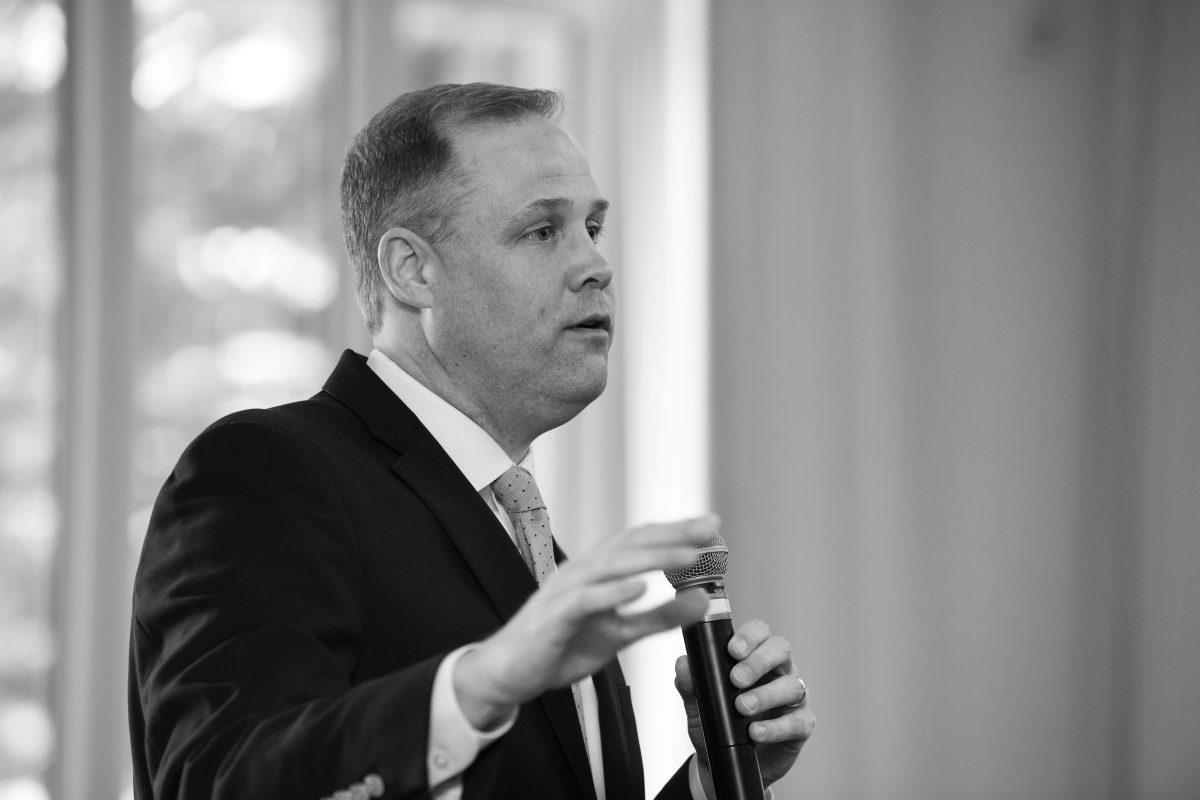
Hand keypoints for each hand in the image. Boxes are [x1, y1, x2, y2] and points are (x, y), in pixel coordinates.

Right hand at [455, 515, 717, 726]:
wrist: (510, 672)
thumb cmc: (562, 646)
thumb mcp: (621, 633)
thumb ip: (660, 617)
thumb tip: (702, 601)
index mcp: (598, 570)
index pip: (641, 541)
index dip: (676, 532)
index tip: (711, 527)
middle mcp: (583, 571)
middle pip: (631, 544)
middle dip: (673, 536)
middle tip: (709, 529)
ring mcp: (566, 590)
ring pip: (613, 566)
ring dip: (652, 559)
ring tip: (687, 556)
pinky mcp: (554, 616)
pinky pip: (586, 600)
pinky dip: (613, 591)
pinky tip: (640, 588)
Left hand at [674, 619, 814, 792]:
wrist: (723, 764)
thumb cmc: (716, 725)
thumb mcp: (698, 705)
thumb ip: (690, 684)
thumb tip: (684, 664)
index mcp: (755, 657)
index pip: (760, 632)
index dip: (749, 636)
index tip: (732, 650)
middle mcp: (778, 671)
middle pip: (781, 649)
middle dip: (759, 661)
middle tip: (736, 679)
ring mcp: (793, 698)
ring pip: (792, 685)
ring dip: (765, 695)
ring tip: (742, 708)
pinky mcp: (801, 725)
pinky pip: (798, 721)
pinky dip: (775, 727)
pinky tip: (756, 732)